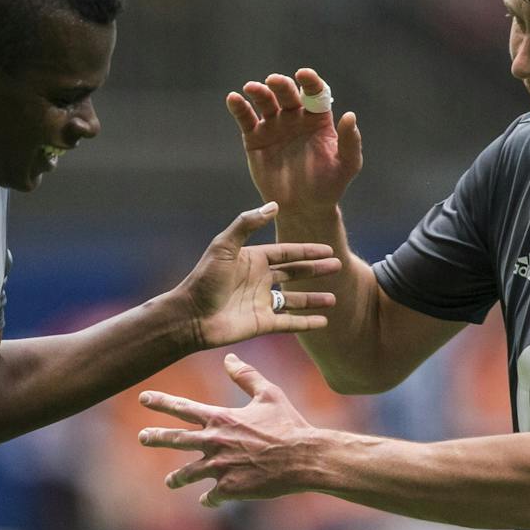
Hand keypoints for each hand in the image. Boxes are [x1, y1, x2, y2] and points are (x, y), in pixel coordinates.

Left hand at [138, 353, 314, 506]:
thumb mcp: (269, 394)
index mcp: (221, 418)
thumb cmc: (288, 424)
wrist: (303, 457)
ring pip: (187, 474)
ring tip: (170, 481)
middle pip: (176, 440)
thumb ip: (246, 376)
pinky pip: (212, 495)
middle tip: (142, 437)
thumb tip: (228, 358)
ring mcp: (219, 467)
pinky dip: (209, 498)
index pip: (183, 408)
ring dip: (177, 478)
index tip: (143, 398)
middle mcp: (214, 442)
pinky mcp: (230, 488)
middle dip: (156, 438)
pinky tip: (207, 500)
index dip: (161, 402)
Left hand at [176, 202, 339, 348]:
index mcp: (253, 260)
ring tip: (334, 298)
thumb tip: (274, 205)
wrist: (191, 316)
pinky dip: (306, 322)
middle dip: (315, 270)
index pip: (286, 253)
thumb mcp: (225, 246)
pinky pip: (289, 322)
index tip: (328, 249)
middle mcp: (259, 280)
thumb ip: (247, 224)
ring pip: (294, 299)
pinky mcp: (261, 324)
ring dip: (313, 298)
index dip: (307, 251)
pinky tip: (323, 322)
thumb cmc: (205, 279)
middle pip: (294, 273)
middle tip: (338, 266)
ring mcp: (261, 303)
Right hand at [227, 69, 362, 210]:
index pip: (314, 93)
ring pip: (265, 103)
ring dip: (259, 93)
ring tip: (251, 88)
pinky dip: (239, 108)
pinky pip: (246, 119)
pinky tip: (233, 99)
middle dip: (281, 85)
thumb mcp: (347, 165)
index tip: (304, 74)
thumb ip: (350, 141)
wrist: (304, 207)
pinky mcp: (255, 138)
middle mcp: (295, 117)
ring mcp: (274, 126)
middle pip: (287, 94)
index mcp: (318, 118)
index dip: (310, 82)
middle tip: (274, 81)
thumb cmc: (329, 185)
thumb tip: (350, 116)